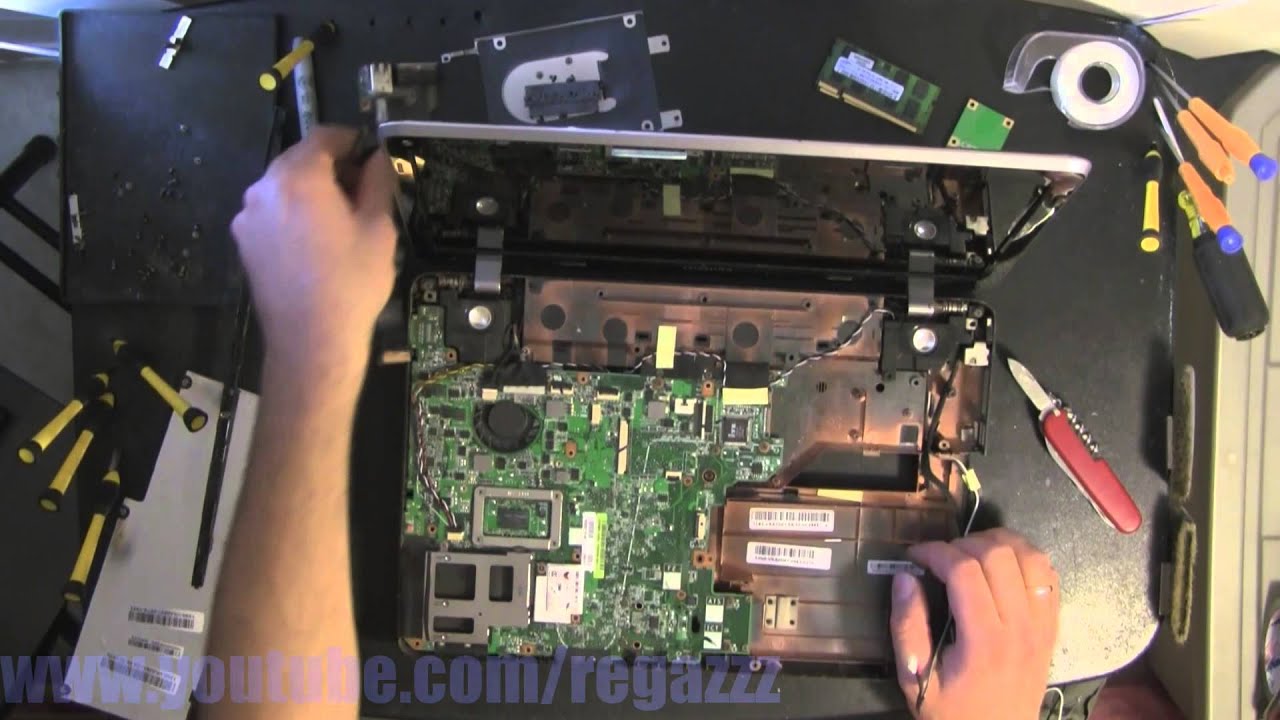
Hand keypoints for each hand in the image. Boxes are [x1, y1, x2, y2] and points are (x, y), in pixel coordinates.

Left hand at [232, 126, 396, 368]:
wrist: (311, 341)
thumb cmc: (352, 282)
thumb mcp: (379, 228)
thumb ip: (377, 182)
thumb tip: (378, 158)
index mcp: (299, 176)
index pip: (324, 136)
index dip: (352, 141)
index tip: (372, 156)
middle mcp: (265, 188)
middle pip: (300, 160)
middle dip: (331, 168)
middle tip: (362, 192)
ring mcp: (248, 216)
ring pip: (284, 187)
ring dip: (311, 192)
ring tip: (340, 222)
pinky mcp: (244, 241)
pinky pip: (272, 213)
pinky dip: (293, 215)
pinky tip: (316, 244)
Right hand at [890, 528, 1059, 719]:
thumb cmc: (952, 713)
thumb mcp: (915, 679)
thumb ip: (907, 627)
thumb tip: (904, 577)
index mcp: (984, 641)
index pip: (965, 571)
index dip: (936, 552)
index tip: (915, 556)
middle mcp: (1020, 627)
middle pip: (999, 556)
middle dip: (963, 544)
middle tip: (941, 559)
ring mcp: (1042, 625)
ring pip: (1031, 557)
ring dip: (998, 544)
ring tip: (972, 554)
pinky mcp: (1052, 627)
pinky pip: (1048, 575)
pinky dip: (1025, 558)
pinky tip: (1001, 566)